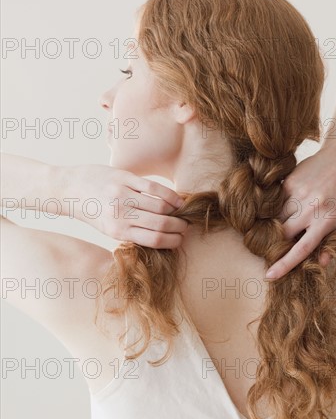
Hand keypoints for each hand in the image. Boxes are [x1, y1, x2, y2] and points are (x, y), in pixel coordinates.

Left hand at [67, 165, 187, 247]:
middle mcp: (121, 215)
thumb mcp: (107, 229)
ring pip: (161, 206)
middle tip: (185, 226)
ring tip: (181, 211)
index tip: (180, 239)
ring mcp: (122, 195)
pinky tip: (176, 198)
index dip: (173, 241)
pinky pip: (153, 187)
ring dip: (176, 210)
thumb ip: (131, 233)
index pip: (155, 240)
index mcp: (117, 232)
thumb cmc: (91, 211)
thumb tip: (161, 237)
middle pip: (161, 224)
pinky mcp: (123, 178)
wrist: (67, 188)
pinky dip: (169, 194)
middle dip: (179, 226)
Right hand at [265, 148, 335, 279]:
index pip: (302, 249)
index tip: (269, 276)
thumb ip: (330, 243)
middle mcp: (310, 209)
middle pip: (283, 233)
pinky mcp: (287, 184)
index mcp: (326, 222)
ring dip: (275, 225)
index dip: (285, 264)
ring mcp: (297, 195)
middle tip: (276, 243)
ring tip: (284, 222)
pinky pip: (274, 203)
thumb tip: (321, 264)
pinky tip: (284, 206)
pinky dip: (274, 209)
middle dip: (277, 241)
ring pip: (275, 218)